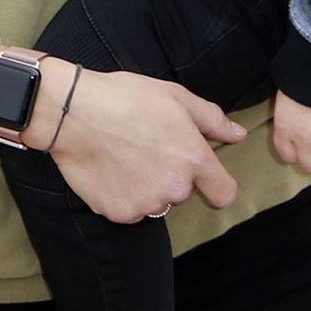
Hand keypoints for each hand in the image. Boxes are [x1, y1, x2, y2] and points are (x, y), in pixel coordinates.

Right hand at [43, 68, 246, 224]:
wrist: (73, 112)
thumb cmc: (125, 98)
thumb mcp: (175, 97)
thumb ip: (212, 120)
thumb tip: (238, 135)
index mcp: (193, 159)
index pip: (224, 193)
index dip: (216, 185)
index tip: (204, 177)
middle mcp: (174, 188)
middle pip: (185, 193)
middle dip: (173, 175)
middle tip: (148, 148)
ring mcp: (146, 203)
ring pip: (157, 202)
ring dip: (148, 187)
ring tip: (127, 156)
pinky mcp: (120, 213)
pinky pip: (131, 210)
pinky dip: (124, 195)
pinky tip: (112, 169)